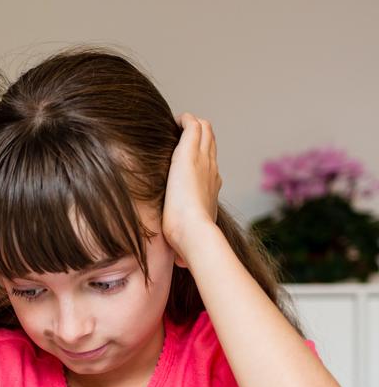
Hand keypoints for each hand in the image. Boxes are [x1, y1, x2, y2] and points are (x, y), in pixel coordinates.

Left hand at [162, 112, 221, 263]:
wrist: (194, 234)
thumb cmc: (190, 243)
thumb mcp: (187, 240)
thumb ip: (184, 249)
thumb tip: (182, 266)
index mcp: (211, 190)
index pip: (210, 167)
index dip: (201, 160)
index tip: (188, 160)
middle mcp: (212, 172)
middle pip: (210, 144)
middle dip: (197, 137)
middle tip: (181, 135)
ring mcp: (203, 161)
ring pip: (204, 131)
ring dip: (192, 126)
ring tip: (178, 124)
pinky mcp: (189, 154)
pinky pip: (193, 126)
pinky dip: (185, 121)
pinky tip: (174, 120)